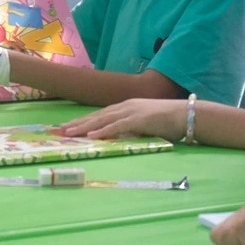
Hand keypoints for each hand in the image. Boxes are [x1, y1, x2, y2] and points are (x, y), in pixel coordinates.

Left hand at [55, 98, 187, 139]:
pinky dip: (104, 130)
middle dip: (76, 124)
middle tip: (57, 131)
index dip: (81, 121)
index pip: (98, 115)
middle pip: (95, 116)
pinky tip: (92, 135)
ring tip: (68, 133)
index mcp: (125, 107)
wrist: (186, 114)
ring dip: (84, 127)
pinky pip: (117, 126)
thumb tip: (118, 137)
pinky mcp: (139, 120)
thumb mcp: (144, 123)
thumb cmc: (168, 121)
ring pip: (102, 120)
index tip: (66, 127)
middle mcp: (125, 107)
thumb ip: (130, 128)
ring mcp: (131, 112)